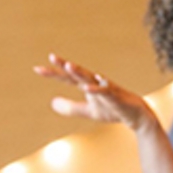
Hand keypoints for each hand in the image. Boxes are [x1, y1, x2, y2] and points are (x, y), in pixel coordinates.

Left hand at [35, 53, 156, 130]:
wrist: (136, 116)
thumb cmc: (112, 109)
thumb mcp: (88, 111)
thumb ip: (70, 107)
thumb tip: (51, 103)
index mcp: (87, 85)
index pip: (67, 78)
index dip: (53, 73)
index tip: (37, 69)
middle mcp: (95, 82)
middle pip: (77, 73)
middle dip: (65, 65)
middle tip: (52, 56)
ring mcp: (105, 88)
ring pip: (91, 77)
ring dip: (79, 72)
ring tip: (68, 66)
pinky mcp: (115, 96)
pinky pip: (104, 91)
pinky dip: (95, 89)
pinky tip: (86, 88)